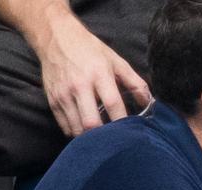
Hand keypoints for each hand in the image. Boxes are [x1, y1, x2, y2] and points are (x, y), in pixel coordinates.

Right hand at [37, 16, 149, 135]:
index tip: (132, 132)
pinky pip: (64, 126)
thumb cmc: (90, 50)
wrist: (56, 38)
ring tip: (102, 138)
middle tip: (115, 140)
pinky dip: (76, 133)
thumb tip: (149, 102)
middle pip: (91, 122)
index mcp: (99, 75)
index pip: (112, 104)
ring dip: (91, 137)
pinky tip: (86, 131)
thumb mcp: (116, 62)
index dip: (122, 121)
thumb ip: (135, 83)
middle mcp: (79, 86)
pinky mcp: (52, 100)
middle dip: (105, 135)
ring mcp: (63, 94)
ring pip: (77, 128)